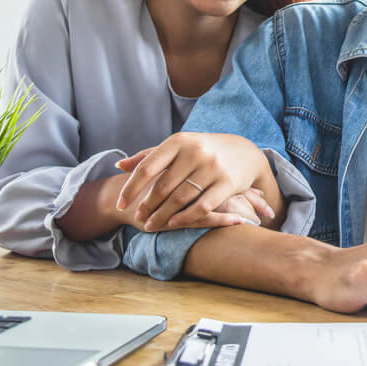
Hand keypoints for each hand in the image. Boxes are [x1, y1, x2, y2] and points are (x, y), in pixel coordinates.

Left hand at [115, 132, 276, 230]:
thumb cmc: (205, 150)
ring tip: (151, 225)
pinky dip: (185, 217)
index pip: (148, 167)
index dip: (131, 188)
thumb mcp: (179, 146)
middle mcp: (196, 152)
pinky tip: (173, 224)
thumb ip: (150, 156)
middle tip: (138, 218)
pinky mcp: (228, 183)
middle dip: (147, 205)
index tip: (121, 204)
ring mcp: (213, 167)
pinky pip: (202, 205)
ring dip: (162, 215)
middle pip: (163, 186)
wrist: (246, 153)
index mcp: (180, 141)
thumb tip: (119, 166)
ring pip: (180, 198)